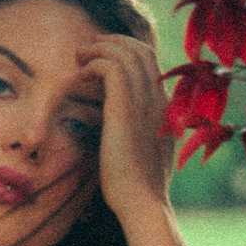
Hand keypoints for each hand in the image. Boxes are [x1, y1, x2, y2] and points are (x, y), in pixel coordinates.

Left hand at [75, 34, 174, 223]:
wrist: (143, 204)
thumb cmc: (136, 187)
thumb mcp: (141, 153)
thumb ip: (136, 132)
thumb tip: (119, 125)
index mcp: (165, 108)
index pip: (151, 63)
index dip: (126, 52)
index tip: (102, 57)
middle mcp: (159, 100)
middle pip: (141, 50)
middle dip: (113, 42)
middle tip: (88, 48)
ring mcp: (145, 104)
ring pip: (126, 53)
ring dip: (99, 48)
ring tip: (79, 56)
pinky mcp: (125, 111)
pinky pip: (110, 68)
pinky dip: (93, 64)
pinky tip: (80, 77)